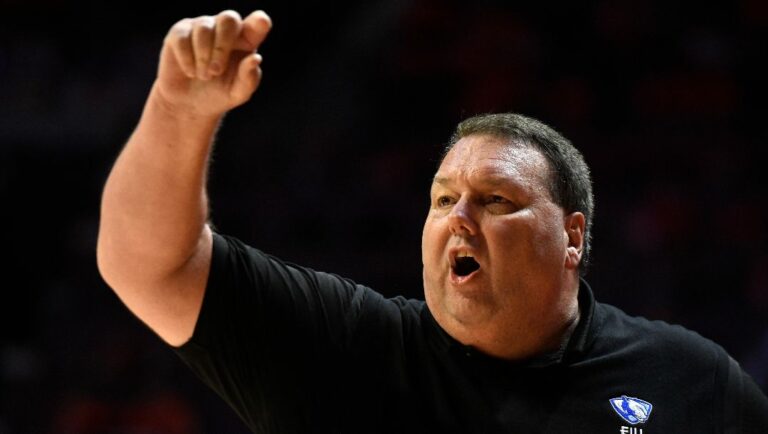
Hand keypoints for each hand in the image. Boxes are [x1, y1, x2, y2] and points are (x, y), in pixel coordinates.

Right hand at [154, 10, 271, 117]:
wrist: (189, 104)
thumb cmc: (219, 94)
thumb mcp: (238, 93)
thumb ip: (249, 78)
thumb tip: (255, 59)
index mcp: (246, 40)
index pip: (256, 24)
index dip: (259, 22)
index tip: (261, 24)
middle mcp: (225, 28)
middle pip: (228, 20)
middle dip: (222, 46)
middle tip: (216, 71)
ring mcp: (201, 27)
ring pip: (204, 29)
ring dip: (203, 57)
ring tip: (203, 76)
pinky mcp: (179, 32)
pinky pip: (183, 38)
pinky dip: (187, 59)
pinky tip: (190, 72)